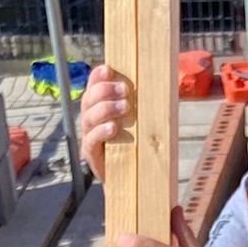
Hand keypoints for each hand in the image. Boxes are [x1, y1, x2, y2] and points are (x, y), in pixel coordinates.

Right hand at [79, 64, 131, 181]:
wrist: (130, 177)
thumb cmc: (135, 144)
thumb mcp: (137, 120)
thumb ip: (139, 104)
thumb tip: (158, 83)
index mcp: (98, 107)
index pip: (93, 86)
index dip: (98, 77)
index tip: (109, 69)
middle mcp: (90, 119)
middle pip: (89, 98)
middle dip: (105, 90)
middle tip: (126, 90)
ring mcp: (89, 136)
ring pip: (89, 117)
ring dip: (107, 108)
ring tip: (126, 107)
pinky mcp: (91, 153)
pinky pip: (91, 139)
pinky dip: (102, 131)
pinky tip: (113, 127)